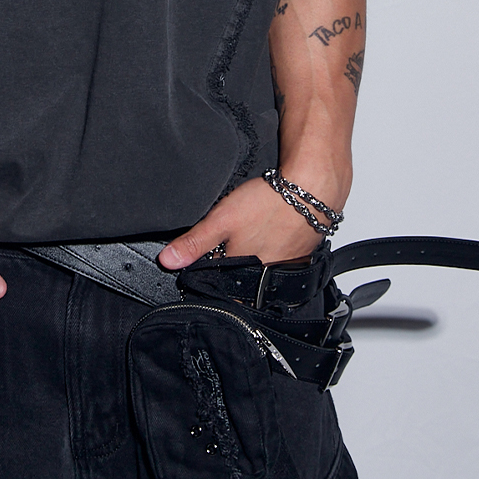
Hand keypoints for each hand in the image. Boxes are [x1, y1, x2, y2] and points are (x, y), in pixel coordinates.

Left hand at [159, 178, 326, 275]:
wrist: (311, 191)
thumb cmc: (269, 204)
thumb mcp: (222, 220)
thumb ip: (195, 243)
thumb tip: (167, 262)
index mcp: (243, 274)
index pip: (220, 288)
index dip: (208, 278)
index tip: (202, 270)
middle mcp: (265, 278)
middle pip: (242, 283)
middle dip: (231, 274)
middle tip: (226, 252)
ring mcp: (284, 269)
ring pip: (261, 274)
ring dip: (252, 266)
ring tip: (248, 244)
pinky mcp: (299, 257)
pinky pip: (280, 263)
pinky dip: (272, 254)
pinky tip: (269, 238)